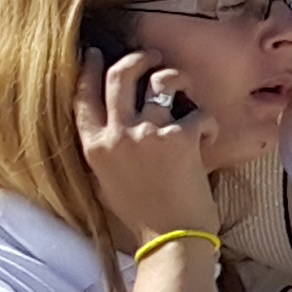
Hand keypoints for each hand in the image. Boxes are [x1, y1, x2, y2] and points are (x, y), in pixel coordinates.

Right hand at [77, 50, 218, 245]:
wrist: (171, 237)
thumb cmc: (143, 213)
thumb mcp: (107, 179)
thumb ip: (106, 148)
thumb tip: (111, 121)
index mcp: (94, 147)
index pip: (82, 96)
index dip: (89, 69)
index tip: (95, 54)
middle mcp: (116, 136)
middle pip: (120, 75)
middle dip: (137, 58)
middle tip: (151, 56)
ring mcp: (147, 134)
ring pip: (162, 81)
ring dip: (179, 79)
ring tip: (187, 91)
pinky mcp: (180, 137)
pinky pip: (198, 111)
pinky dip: (208, 122)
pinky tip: (209, 139)